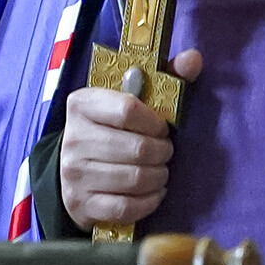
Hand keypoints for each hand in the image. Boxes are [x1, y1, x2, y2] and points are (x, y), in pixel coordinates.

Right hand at [60, 50, 200, 229]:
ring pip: (135, 179)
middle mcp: (73, 139)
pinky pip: (126, 207)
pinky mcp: (81, 204)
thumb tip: (194, 58)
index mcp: (82, 104)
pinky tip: (153, 191)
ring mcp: (74, 175)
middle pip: (137, 148)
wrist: (70, 171)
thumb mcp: (128, 99)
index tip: (161, 127)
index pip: (128, 109)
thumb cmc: (109, 130)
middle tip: (165, 152)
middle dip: (162, 152)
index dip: (155, 122)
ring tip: (160, 170)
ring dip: (159, 177)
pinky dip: (149, 201)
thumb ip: (164, 77)